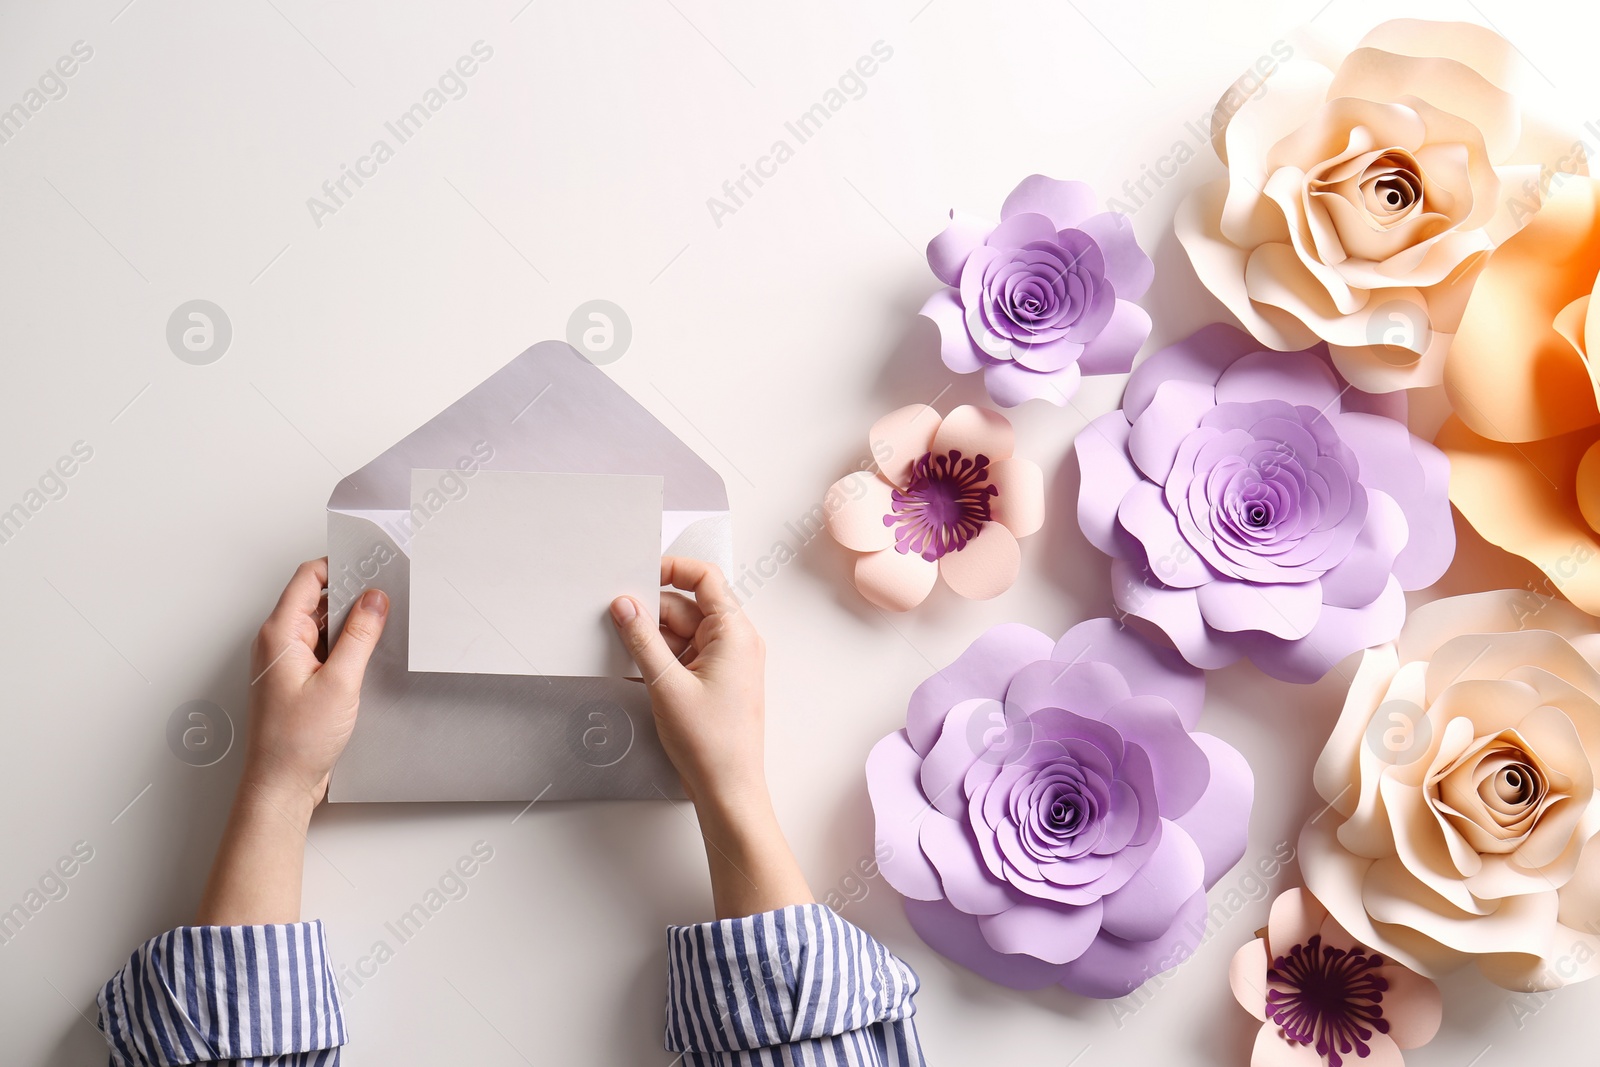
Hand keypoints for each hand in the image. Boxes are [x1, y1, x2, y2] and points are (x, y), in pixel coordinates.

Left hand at [196, 558, 388, 924]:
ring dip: (350, 624)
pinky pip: (323, 650)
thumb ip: (360, 635)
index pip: (307, 578)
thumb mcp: (340, 681)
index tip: (370, 563)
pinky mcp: (298, 681)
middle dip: (351, 594)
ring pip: (321, 626)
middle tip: (386, 594)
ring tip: (381, 627)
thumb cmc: (297, 741)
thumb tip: (375, 599)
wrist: (280, 787)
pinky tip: (369, 657)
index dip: (339, 565)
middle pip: (315, 599)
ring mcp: (286, 663)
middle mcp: (277, 644)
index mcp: (278, 634)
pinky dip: (346, 647)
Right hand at [610, 557, 812, 917]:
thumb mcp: (666, 684)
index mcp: (735, 633)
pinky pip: (681, 656)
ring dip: (650, 640)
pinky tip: (632, 671)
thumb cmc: (710, 743)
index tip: (637, 574)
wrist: (728, 791)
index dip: (671, 568)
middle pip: (686, 607)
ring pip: (680, 633)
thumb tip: (624, 605)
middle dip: (650, 612)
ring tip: (620, 652)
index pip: (705, 578)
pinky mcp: (712, 681)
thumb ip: (642, 639)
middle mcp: (734, 641)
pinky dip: (658, 660)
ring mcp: (724, 662)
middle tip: (613, 619)